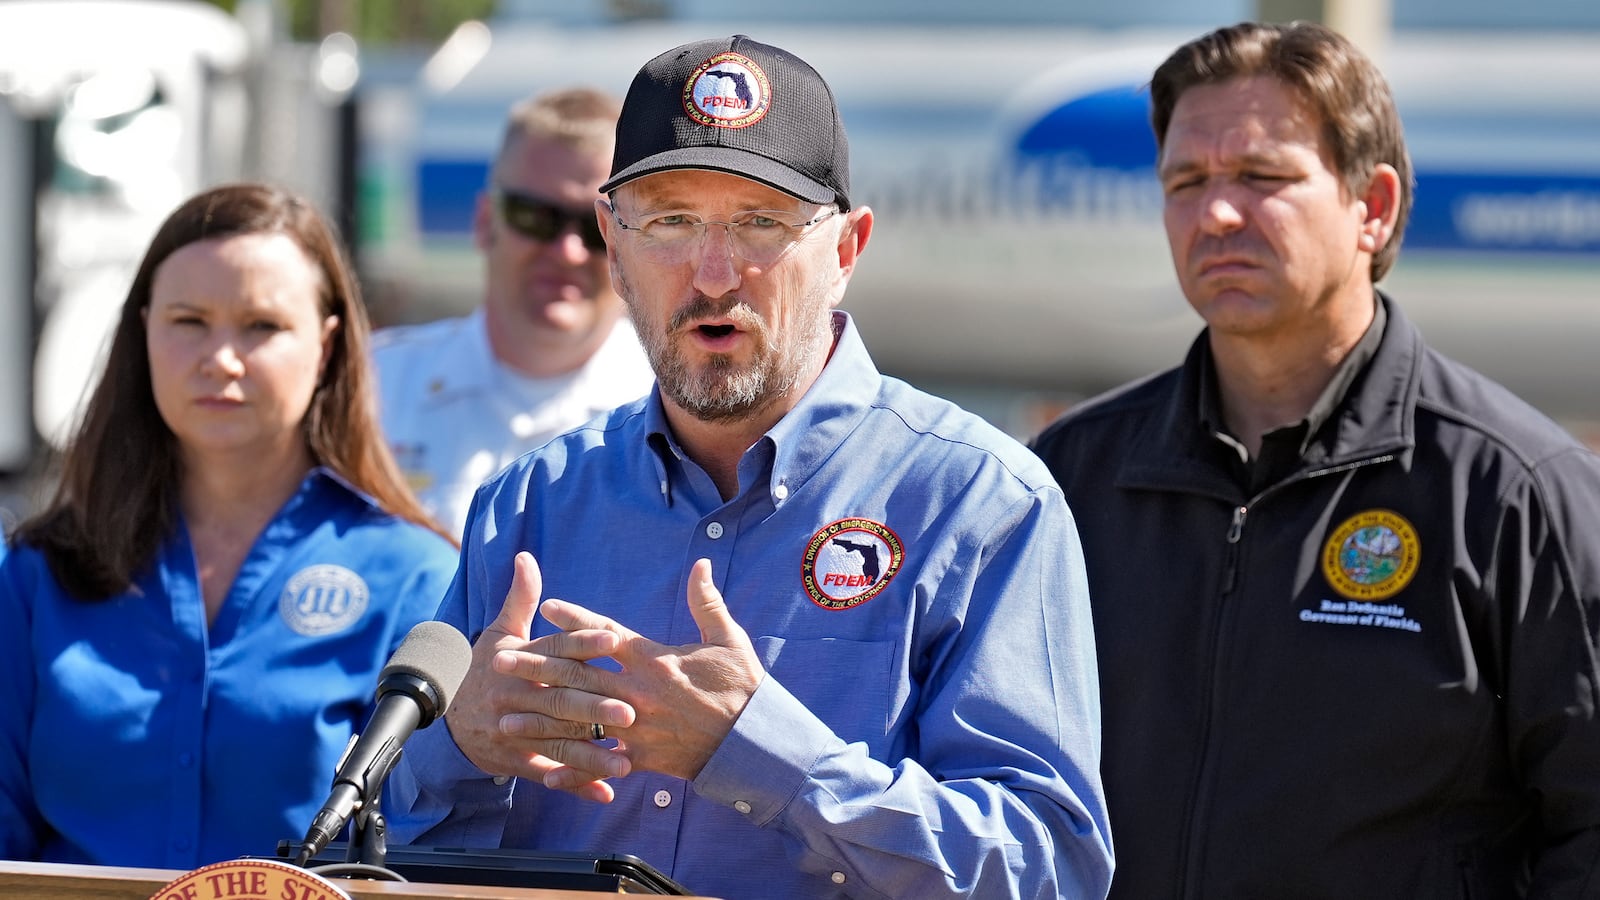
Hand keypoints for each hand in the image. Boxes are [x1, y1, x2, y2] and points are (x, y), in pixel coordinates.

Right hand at [444, 551, 635, 802]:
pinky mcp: (515, 758)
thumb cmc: (483, 666)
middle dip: (594, 707)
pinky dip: (576, 785)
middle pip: (559, 701)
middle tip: (631, 711)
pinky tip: (605, 792)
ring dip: (591, 754)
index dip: (583, 643)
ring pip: (556, 742)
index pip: (554, 650)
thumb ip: (521, 598)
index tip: (615, 639)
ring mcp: (513, 730)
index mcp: (518, 662)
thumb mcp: (498, 632)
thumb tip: (526, 558)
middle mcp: (515, 696)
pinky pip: (548, 772)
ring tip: (627, 760)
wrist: (442, 713)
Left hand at [519, 558, 764, 787]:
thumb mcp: (728, 639)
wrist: (754, 742)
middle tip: (501, 661)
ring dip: (540, 721)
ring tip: (506, 719)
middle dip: (536, 667)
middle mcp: (637, 692)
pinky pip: (601, 764)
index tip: (547, 608)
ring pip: (578, 722)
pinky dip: (574, 769)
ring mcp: (636, 728)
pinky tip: (546, 771)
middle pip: (577, 675)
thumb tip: (701, 564)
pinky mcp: (643, 759)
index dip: (575, 619)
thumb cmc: (742, 687)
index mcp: (653, 659)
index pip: (605, 634)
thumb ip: (707, 602)